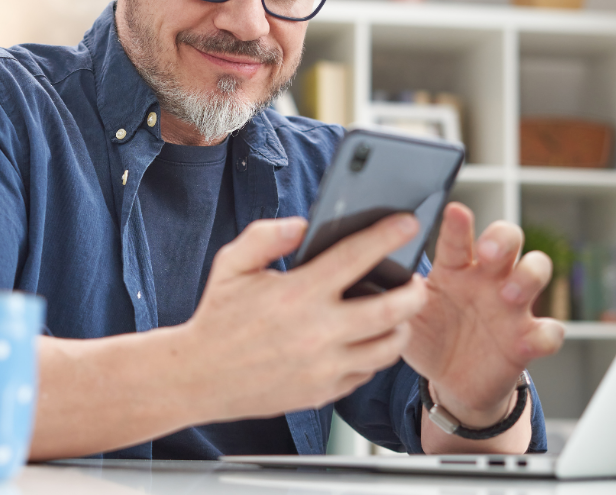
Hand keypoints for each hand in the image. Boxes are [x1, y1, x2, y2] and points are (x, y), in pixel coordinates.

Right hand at [180, 214, 428, 422]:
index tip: (406, 223)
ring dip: (401, 326)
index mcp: (297, 294)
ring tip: (398, 313)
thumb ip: (265, 237)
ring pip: (388, 347)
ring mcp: (324, 366)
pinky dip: (374, 354)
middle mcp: (317, 331)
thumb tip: (302, 225)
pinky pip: (366, 372)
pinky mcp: (324, 391)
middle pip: (391, 310)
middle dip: (414, 291)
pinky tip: (367, 339)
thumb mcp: (232, 265)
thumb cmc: (217, 318)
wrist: (199, 376)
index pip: (355, 258)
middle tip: (416, 280)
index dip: (387, 236)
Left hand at [404, 203, 565, 429]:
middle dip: (502, 238)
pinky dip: (546, 333)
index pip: (457, 239)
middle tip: (487, 252)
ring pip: (535, 271)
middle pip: (508, 239)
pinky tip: (529, 340)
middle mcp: (487, 279)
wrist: (450, 381)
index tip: (454, 210)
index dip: (458, 225)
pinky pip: (550, 331)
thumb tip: (378, 270)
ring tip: (509, 294)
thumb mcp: (407, 316)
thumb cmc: (428, 337)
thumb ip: (397, 294)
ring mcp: (512, 307)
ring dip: (527, 277)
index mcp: (454, 269)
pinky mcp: (528, 339)